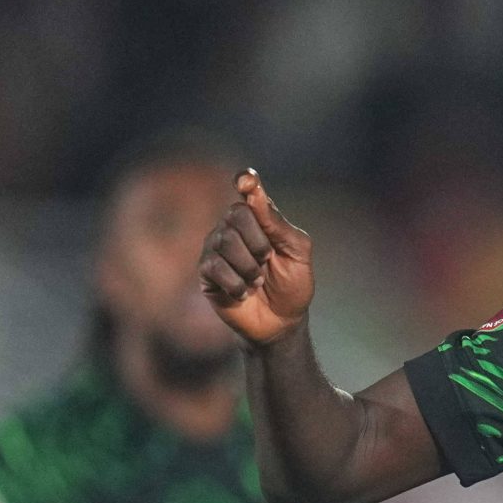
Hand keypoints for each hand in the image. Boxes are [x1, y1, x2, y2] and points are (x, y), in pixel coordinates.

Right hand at [200, 169, 316, 345]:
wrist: (281, 322)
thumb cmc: (292, 284)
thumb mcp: (297, 253)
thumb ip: (278, 225)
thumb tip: (255, 195)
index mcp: (259, 217)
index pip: (248, 189)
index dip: (246, 181)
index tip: (246, 180)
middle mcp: (233, 227)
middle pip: (235, 214)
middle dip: (258, 242)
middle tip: (267, 260)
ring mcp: (216, 248)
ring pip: (224, 241)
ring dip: (249, 267)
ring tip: (257, 281)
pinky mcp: (206, 272)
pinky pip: (215, 266)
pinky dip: (236, 283)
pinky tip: (243, 292)